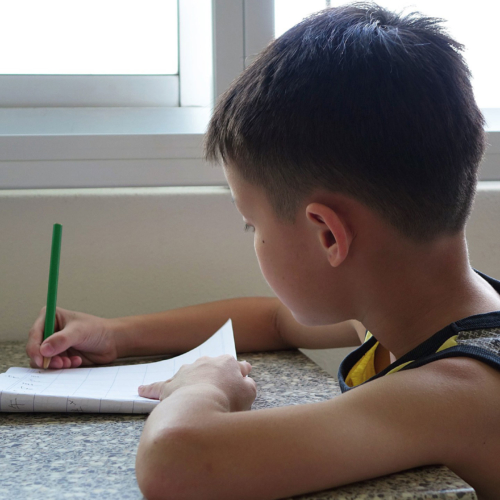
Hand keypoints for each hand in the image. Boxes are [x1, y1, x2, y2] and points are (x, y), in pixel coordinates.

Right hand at [26, 306, 118, 368]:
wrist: (111, 341)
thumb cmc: (97, 330)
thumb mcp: (79, 332)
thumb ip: (61, 340)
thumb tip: (43, 350)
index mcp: (50, 317)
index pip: (35, 334)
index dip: (34, 348)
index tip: (40, 359)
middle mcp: (49, 330)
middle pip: (36, 349)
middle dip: (47, 358)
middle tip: (61, 363)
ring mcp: (54, 344)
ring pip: (43, 359)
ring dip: (56, 364)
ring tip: (70, 362)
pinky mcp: (60, 355)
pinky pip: (53, 365)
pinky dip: (63, 366)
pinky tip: (76, 361)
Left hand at [138, 354, 256, 411]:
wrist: (199, 408)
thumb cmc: (226, 401)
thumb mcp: (249, 394)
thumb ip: (248, 385)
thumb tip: (245, 380)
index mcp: (226, 363)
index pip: (236, 366)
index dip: (240, 372)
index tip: (242, 375)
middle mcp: (205, 362)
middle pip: (212, 367)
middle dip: (215, 375)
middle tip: (218, 387)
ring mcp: (186, 373)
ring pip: (187, 374)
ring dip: (190, 380)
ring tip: (190, 391)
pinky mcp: (169, 386)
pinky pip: (158, 386)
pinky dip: (150, 388)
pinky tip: (142, 390)